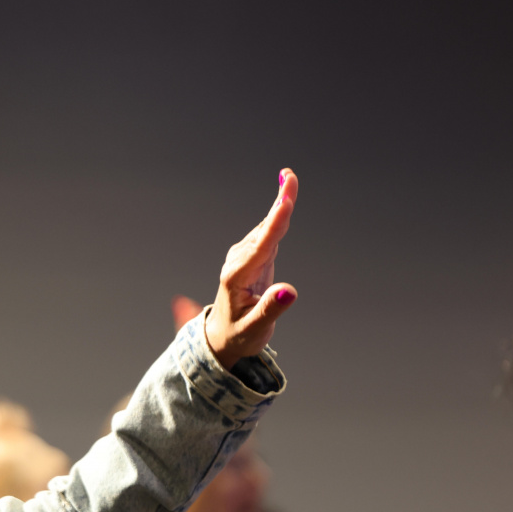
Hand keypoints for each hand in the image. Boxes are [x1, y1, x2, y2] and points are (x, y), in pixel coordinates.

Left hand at [204, 169, 299, 368]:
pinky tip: (285, 197)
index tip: (284, 201)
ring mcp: (244, 258)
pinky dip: (278, 215)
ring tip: (289, 178)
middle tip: (289, 175)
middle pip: (264, 230)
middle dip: (278, 203)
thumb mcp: (255, 330)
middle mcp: (239, 262)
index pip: (261, 246)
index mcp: (238, 277)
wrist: (223, 336)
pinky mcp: (252, 257)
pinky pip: (268, 233)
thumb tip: (288, 290)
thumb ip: (271, 310)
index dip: (275, 222)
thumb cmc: (239, 335)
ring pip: (267, 229)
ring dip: (280, 204)